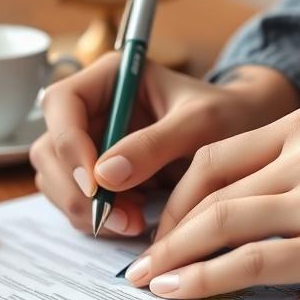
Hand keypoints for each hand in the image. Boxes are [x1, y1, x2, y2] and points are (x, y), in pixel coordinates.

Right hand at [30, 55, 299, 235]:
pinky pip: (80, 201)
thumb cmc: (230, 116)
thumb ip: (154, 144)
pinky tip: (136, 221)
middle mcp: (92, 108)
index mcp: (110, 77)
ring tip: (134, 222)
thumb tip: (105, 175)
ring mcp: (92, 144)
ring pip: (58, 181)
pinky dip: (100, 218)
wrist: (249, 139)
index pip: (61, 103)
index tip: (97, 182)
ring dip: (87, 209)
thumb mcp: (200, 124)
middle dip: (77, 189)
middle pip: (50, 149)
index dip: (70, 144)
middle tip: (116, 218)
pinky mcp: (100, 176)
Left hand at [125, 107, 299, 299]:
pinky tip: (181, 290)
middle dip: (166, 230)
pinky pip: (251, 261)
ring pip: (221, 224)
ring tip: (149, 281)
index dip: (176, 196)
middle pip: (209, 189)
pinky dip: (207, 278)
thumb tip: (224, 212)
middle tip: (143, 263)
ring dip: (175, 256)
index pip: (214, 156)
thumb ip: (288, 170)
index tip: (162, 229)